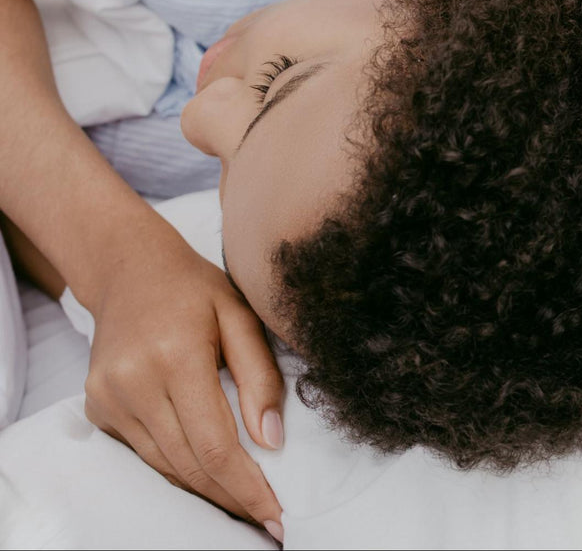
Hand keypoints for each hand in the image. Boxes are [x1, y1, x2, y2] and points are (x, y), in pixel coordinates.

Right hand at [82, 233, 284, 539]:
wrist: (130, 268)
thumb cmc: (196, 288)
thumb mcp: (242, 316)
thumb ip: (261, 377)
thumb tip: (272, 440)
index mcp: (175, 356)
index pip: (215, 444)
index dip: (247, 486)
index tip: (276, 513)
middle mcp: (133, 382)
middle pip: (189, 464)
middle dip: (233, 497)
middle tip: (270, 519)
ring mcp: (109, 397)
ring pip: (166, 466)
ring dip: (208, 491)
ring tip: (247, 503)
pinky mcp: (98, 407)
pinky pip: (147, 453)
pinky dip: (181, 468)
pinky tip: (211, 475)